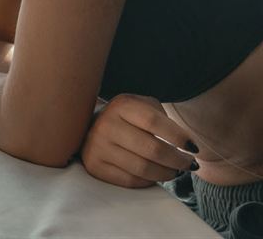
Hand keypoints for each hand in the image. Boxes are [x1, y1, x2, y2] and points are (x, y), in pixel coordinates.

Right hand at [81, 94, 196, 187]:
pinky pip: (130, 181)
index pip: (154, 122)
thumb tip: (185, 145)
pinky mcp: (95, 165)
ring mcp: (97, 146)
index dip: (178, 136)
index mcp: (121, 106)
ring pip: (143, 169)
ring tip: (174, 170)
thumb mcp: (143, 105)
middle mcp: (106, 125)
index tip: (193, 147)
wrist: (91, 125)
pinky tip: (154, 175)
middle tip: (189, 163)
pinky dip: (148, 181)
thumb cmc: (127, 117)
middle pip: (152, 149)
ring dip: (166, 173)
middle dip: (178, 160)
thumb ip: (162, 118)